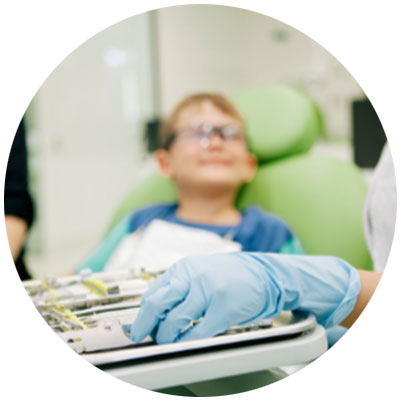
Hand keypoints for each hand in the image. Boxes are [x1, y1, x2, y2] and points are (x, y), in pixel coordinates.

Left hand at [129, 253, 360, 343]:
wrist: (265, 274)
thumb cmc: (231, 275)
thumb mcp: (200, 271)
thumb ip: (179, 286)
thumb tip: (156, 309)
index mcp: (185, 268)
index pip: (154, 292)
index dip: (142, 313)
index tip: (137, 325)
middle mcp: (194, 276)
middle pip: (157, 304)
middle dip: (144, 325)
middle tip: (141, 335)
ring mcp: (209, 291)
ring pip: (174, 321)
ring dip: (167, 336)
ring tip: (168, 340)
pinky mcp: (224, 308)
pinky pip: (197, 333)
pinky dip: (187, 342)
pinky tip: (186, 342)